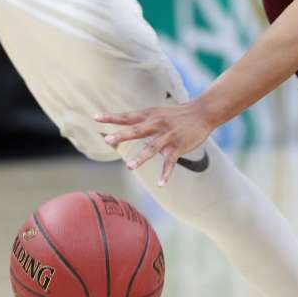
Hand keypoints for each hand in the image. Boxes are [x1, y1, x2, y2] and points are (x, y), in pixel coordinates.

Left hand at [96, 101, 216, 185]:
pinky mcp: (178, 146)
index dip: (111, 117)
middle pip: (136, 130)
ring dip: (141, 158)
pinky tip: (160, 184)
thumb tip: (121, 126)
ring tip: (130, 167)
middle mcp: (157, 124)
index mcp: (149, 116)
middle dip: (122, 135)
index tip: (95, 118)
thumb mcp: (157, 112)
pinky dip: (166, 173)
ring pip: (152, 148)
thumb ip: (140, 120)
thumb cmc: (176, 114)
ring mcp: (168, 136)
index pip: (127, 116)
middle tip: (107, 140)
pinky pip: (170, 162)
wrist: (202, 112)